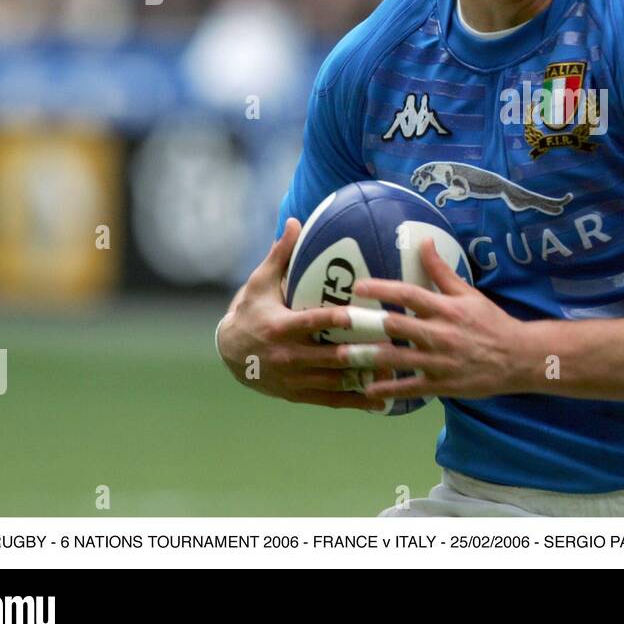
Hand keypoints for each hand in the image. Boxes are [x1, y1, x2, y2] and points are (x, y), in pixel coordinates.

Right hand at [215, 217, 387, 410]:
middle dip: (362, 353)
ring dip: (365, 378)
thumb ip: (281, 255)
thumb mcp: (260, 283)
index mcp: (280, 327)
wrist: (228, 355)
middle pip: (331, 357)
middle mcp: (288, 356)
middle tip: (394, 346)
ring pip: (335, 381)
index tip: (360, 315)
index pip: (313, 322)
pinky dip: (356, 401)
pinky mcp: (298, 395)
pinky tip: (382, 401)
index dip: (336, 320)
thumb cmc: (251, 311)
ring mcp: (294, 379)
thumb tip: (296, 221)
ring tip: (395, 372)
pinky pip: (332, 400)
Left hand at [332, 238, 535, 400]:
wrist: (518, 358)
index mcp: (445, 309)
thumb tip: (423, 241)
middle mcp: (439, 334)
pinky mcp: (441, 384)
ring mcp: (439, 361)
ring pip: (397, 359)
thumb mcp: (468, 293)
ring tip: (341, 356)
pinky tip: (367, 389)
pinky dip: (388, 389)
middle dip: (365, 323)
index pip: (409, 295)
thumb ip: (441, 270)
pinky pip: (410, 387)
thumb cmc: (490, 322)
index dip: (383, 289)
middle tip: (337, 321)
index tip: (358, 286)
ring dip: (367, 357)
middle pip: (396, 326)